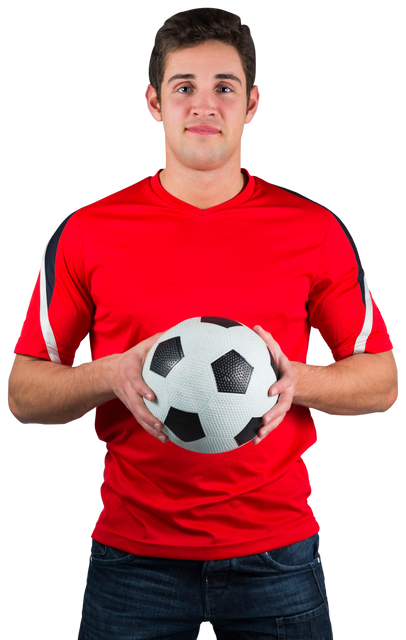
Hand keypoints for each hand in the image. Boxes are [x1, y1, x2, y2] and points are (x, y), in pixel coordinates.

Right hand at [110, 332, 169, 442]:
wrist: (110, 373)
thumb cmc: (132, 358)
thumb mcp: (141, 347)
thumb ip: (158, 340)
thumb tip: (178, 331)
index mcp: (129, 372)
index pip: (135, 382)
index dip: (142, 389)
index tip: (152, 396)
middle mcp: (128, 389)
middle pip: (135, 405)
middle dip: (146, 416)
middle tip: (160, 424)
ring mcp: (129, 401)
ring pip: (138, 416)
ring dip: (150, 428)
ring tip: (164, 437)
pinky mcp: (133, 408)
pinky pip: (141, 420)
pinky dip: (151, 430)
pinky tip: (166, 438)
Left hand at [251, 325, 295, 444]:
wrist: (290, 379)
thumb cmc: (277, 364)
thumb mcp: (274, 351)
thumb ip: (267, 341)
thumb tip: (256, 327)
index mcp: (286, 378)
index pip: (286, 382)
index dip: (280, 386)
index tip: (270, 391)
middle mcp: (287, 394)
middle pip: (283, 405)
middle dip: (274, 413)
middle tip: (263, 419)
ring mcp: (282, 405)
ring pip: (278, 418)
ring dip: (269, 428)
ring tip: (258, 435)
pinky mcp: (276, 413)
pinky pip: (271, 425)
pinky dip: (263, 433)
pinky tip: (252, 441)